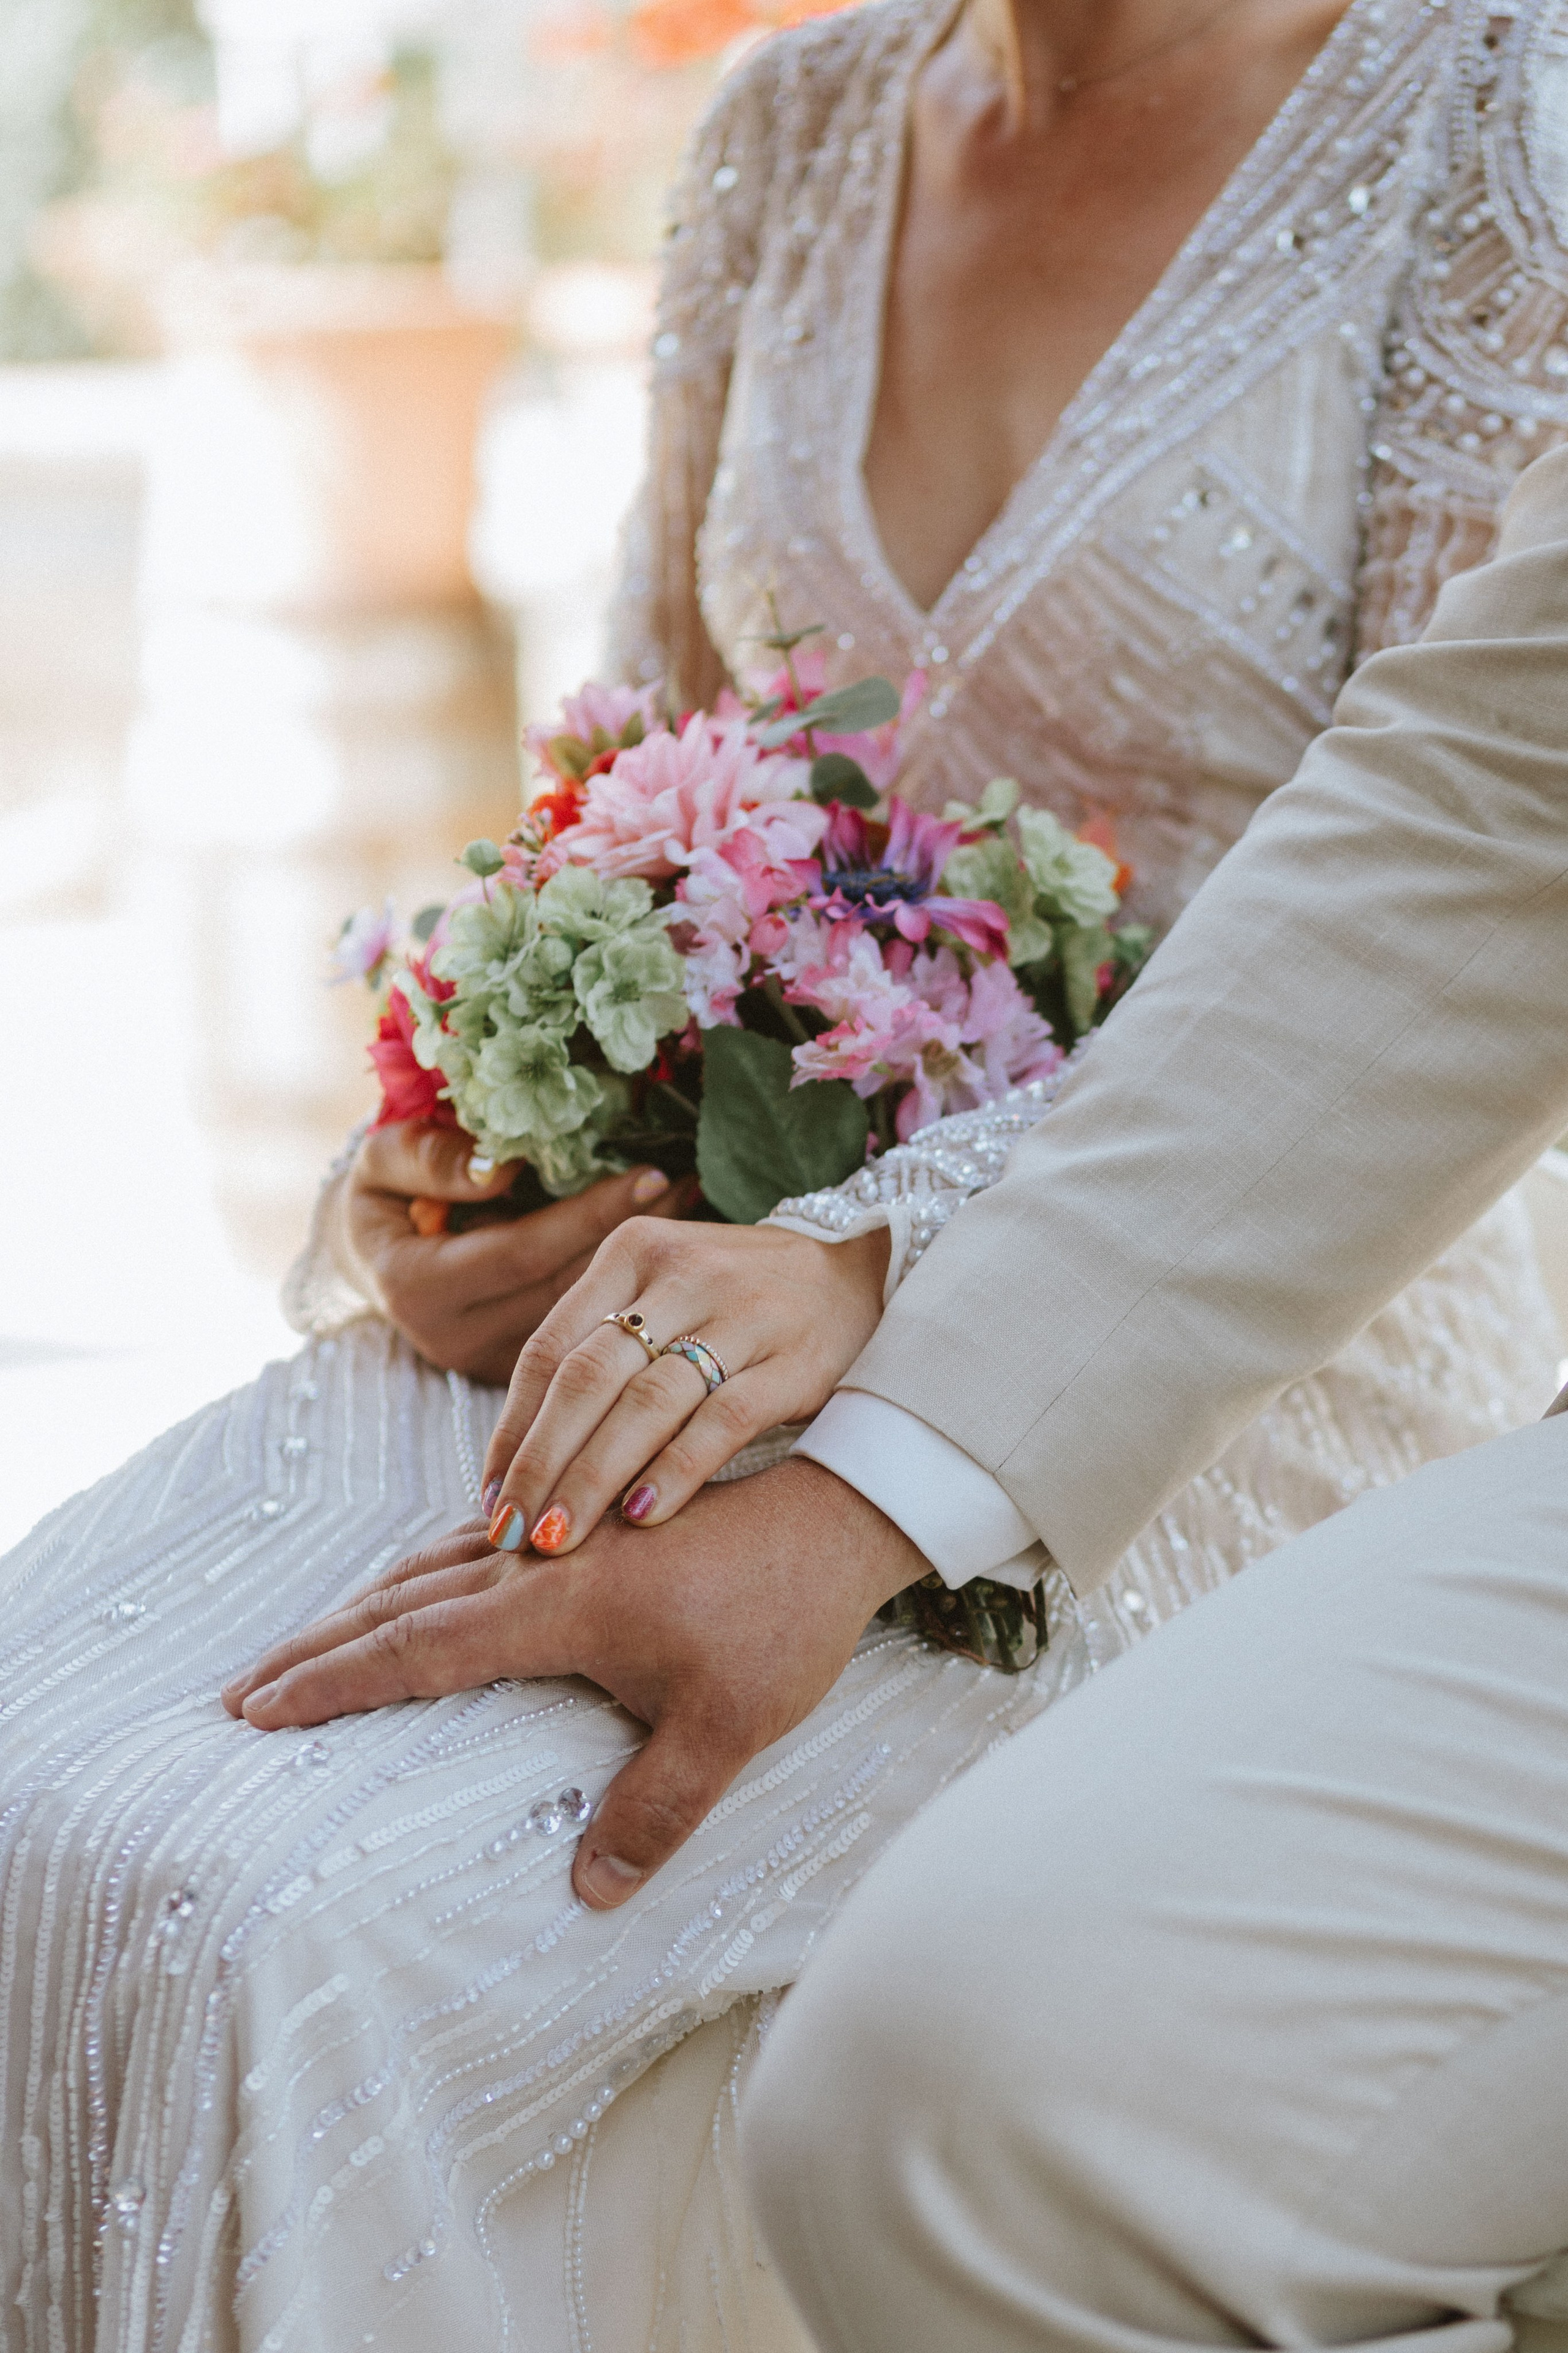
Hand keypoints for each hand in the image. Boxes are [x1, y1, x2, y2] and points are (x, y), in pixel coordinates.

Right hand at [220, 1458, 925, 1907]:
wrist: (835, 1515)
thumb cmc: (782, 1619)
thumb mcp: (730, 1728)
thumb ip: (657, 1810)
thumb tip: (588, 1893)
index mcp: (555, 1608)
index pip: (416, 1650)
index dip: (335, 1681)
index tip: (259, 1708)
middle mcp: (541, 1560)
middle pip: (399, 1604)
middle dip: (317, 1647)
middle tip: (241, 1689)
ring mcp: (559, 1533)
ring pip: (429, 1568)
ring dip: (358, 1608)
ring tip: (301, 1646)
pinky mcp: (584, 1520)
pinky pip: (472, 1544)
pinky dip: (417, 1572)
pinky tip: (410, 1584)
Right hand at [329, 1120, 693, 1383]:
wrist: (373, 1261)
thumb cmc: (386, 1199)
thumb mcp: (384, 1162)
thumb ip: (431, 1160)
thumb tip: (503, 1167)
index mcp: (420, 1288)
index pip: (526, 1253)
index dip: (592, 1215)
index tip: (653, 1173)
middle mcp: (453, 1339)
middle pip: (567, 1294)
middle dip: (635, 1242)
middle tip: (693, 1188)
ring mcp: (485, 1366)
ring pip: (584, 1324)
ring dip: (642, 1271)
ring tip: (691, 1212)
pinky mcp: (513, 1378)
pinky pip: (583, 1340)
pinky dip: (625, 1297)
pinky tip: (665, 1256)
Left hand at [477, 1214, 889, 1556]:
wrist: (865, 1274)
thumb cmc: (740, 1301)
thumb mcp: (664, 1293)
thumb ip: (601, 1348)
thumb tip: (522, 1455)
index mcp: (633, 1252)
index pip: (550, 1348)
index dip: (513, 1428)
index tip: (491, 1495)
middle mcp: (683, 1272)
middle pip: (588, 1378)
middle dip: (541, 1465)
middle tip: (512, 1533)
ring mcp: (743, 1313)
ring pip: (647, 1404)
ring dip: (594, 1480)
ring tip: (560, 1539)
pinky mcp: (795, 1359)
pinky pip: (723, 1421)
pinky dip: (676, 1472)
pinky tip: (642, 1518)